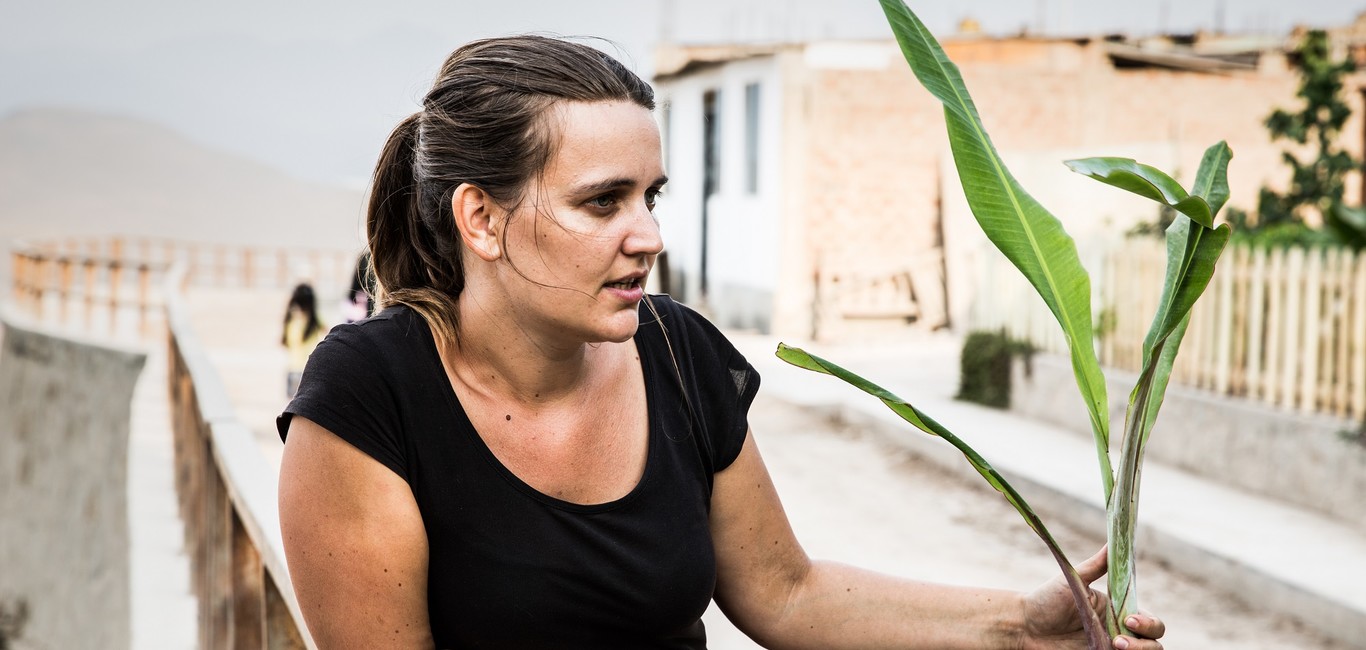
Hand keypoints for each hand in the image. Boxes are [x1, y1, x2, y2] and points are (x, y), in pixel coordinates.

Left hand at [1021, 547, 1165, 648]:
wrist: (1023, 626)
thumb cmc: (1047, 601)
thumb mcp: (1074, 581)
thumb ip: (1097, 565)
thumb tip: (1113, 541)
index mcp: (1118, 613)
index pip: (1151, 623)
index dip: (1148, 624)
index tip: (1130, 620)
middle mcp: (1119, 633)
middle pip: (1154, 644)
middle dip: (1145, 643)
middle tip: (1118, 640)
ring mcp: (1110, 649)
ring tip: (1114, 647)